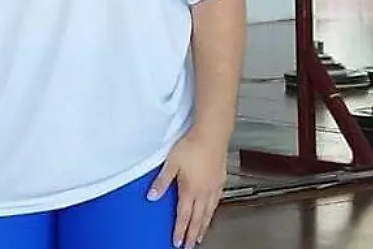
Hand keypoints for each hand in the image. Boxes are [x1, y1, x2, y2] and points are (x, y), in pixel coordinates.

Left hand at [147, 130, 227, 247]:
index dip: (180, 230)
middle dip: (192, 234)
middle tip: (190, 245)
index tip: (177, 242)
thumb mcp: (171, 163)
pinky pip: (216, 202)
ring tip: (200, 235)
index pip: (184, 216)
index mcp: (190, 190)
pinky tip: (211, 212)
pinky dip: (212, 212)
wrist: (212, 134)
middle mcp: (204, 192)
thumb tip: (152, 196)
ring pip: (209, 212)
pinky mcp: (220, 180)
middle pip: (198, 218)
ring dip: (203, 226)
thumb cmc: (191, 145)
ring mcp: (214, 187)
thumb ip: (161, 182)